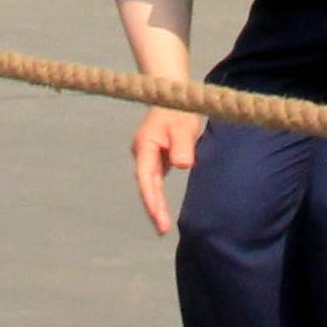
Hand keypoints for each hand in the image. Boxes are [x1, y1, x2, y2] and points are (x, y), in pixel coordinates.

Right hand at [133, 106, 202, 233]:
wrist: (173, 95)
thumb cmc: (178, 109)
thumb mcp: (183, 126)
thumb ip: (182, 145)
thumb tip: (182, 165)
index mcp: (146, 146)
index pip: (147, 179)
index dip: (152, 200)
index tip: (159, 218)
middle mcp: (143, 154)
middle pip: (146, 186)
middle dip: (153, 208)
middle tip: (162, 231)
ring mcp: (147, 156)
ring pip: (149, 185)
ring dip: (155, 205)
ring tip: (162, 227)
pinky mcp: (156, 158)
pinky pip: (154, 181)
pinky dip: (158, 196)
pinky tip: (162, 211)